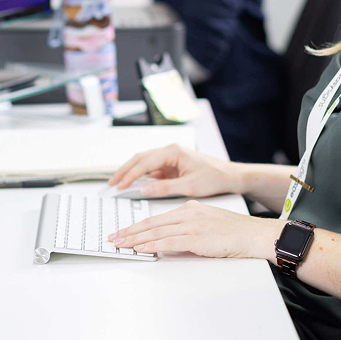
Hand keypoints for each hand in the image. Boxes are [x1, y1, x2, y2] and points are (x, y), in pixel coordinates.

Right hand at [108, 144, 236, 198]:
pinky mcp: (172, 164)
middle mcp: (170, 150)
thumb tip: (143, 189)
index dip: (130, 175)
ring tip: (117, 183)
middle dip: (124, 170)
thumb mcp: (189, 186)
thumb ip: (165, 188)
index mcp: (173, 151)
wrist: (229, 175)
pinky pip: (152, 168)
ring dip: (131, 171)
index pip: (145, 162)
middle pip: (140, 158)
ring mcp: (171, 156)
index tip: (118, 186)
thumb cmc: (214, 177)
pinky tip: (134, 183)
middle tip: (111, 183)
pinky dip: (141, 175)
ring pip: (144, 161)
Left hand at [108, 200, 282, 258]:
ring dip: (135, 239)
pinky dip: (151, 245)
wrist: (251, 233)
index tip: (123, 232)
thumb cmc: (233, 231)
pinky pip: (168, 241)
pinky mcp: (196, 237)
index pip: (157, 217)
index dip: (138, 226)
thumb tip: (169, 238)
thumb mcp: (206, 223)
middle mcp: (187, 213)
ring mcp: (191, 224)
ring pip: (156, 231)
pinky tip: (140, 248)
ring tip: (120, 244)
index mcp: (188, 208)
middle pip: (151, 223)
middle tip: (113, 238)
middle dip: (130, 231)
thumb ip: (187, 228)